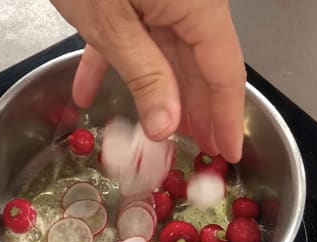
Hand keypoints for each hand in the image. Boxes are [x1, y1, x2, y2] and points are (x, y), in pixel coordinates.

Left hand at [50, 0, 245, 162]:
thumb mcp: (113, 23)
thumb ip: (144, 74)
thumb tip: (166, 126)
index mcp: (196, 6)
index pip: (225, 72)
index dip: (228, 116)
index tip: (229, 151)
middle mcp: (186, 3)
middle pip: (198, 67)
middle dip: (195, 112)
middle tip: (198, 150)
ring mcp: (158, 0)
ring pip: (165, 56)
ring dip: (156, 95)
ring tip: (158, 133)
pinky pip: (128, 37)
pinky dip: (108, 64)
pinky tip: (87, 93)